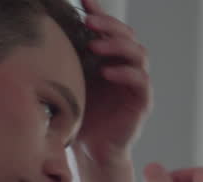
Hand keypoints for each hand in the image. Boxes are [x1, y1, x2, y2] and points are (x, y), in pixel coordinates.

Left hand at [73, 0, 152, 164]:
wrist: (91, 146)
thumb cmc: (82, 111)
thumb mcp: (74, 76)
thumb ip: (74, 52)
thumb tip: (60, 25)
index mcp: (111, 57)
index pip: (112, 29)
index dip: (101, 13)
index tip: (84, 2)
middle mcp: (127, 66)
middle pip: (128, 36)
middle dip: (109, 26)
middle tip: (88, 22)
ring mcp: (137, 83)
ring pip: (139, 54)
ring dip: (118, 46)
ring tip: (95, 47)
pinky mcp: (142, 102)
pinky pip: (141, 81)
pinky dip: (125, 74)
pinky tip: (106, 72)